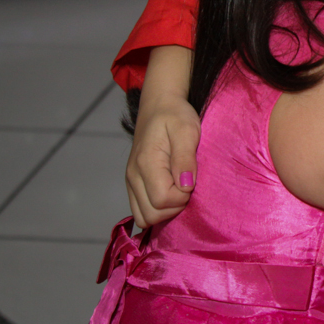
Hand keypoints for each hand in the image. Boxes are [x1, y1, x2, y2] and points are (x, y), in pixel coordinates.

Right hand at [126, 96, 200, 227]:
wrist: (158, 106)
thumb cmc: (175, 116)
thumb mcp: (187, 130)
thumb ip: (185, 158)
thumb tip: (186, 185)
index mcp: (146, 163)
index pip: (162, 200)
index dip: (182, 197)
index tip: (193, 180)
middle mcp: (133, 176)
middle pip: (151, 214)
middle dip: (174, 207)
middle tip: (188, 187)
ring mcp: (130, 181)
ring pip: (143, 217)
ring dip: (165, 212)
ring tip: (179, 191)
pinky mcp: (133, 184)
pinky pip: (140, 211)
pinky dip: (156, 210)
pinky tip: (170, 195)